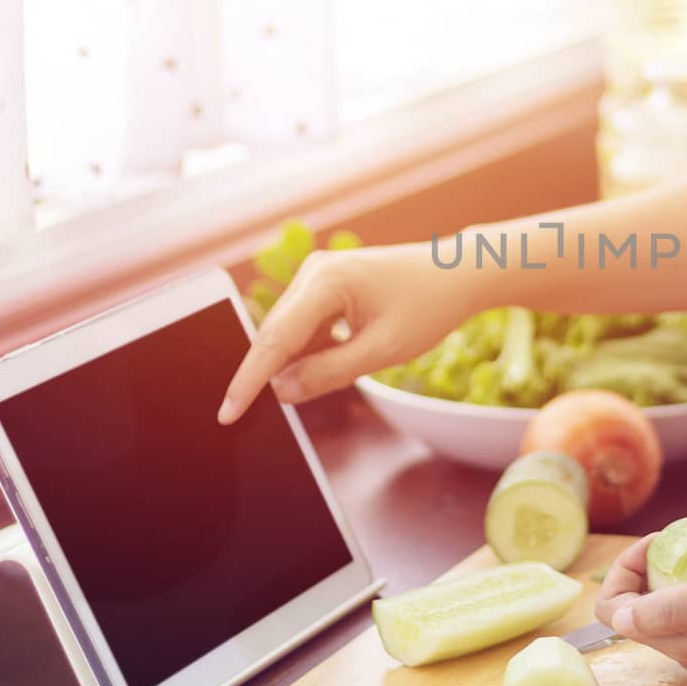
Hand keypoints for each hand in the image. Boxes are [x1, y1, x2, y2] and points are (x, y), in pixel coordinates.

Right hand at [218, 242, 475, 422]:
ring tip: (347, 365)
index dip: (249, 380)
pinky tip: (345, 356)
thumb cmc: (429, 306)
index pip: (275, 339)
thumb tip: (281, 392)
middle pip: (276, 335)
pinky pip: (306, 327)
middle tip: (260, 412)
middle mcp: (314, 272)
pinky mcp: (326, 287)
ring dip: (299, 362)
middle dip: (268, 374)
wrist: (459, 274)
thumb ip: (328, 373)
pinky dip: (313, 351)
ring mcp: (318, 277)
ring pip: (290, 333)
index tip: (227, 413)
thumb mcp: (382, 350)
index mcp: (326, 280)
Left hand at [593, 534, 686, 678]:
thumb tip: (620, 616)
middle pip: (640, 612)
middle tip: (679, 540)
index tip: (656, 542)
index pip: (616, 613)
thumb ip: (673, 607)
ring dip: (673, 577)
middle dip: (648, 570)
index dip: (623, 571)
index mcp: (685, 644)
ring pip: (669, 613)